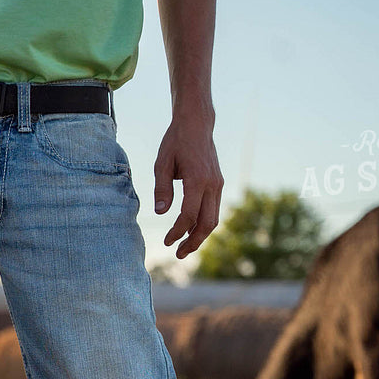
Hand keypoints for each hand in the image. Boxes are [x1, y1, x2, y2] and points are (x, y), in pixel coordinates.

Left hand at [153, 109, 222, 259]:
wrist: (196, 124)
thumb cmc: (175, 142)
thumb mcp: (162, 163)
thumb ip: (161, 188)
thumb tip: (160, 212)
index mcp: (197, 179)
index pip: (189, 214)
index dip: (177, 231)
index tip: (166, 241)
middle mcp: (212, 184)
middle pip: (207, 223)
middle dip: (193, 242)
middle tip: (178, 254)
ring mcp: (217, 184)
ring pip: (213, 219)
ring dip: (200, 236)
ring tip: (184, 248)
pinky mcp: (218, 183)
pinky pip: (213, 210)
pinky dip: (203, 224)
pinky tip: (190, 231)